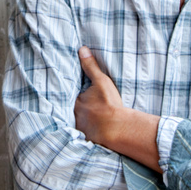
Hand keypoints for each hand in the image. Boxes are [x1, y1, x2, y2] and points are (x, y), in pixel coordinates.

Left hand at [75, 46, 163, 171]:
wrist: (119, 128)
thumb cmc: (110, 104)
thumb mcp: (101, 81)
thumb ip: (90, 66)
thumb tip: (82, 50)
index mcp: (77, 101)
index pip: (71, 96)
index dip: (74, 95)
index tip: (80, 95)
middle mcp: (75, 115)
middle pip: (74, 110)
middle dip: (78, 109)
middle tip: (86, 109)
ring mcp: (80, 129)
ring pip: (78, 123)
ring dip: (82, 122)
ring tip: (89, 121)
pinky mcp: (88, 139)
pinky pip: (84, 136)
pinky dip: (87, 134)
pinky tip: (93, 134)